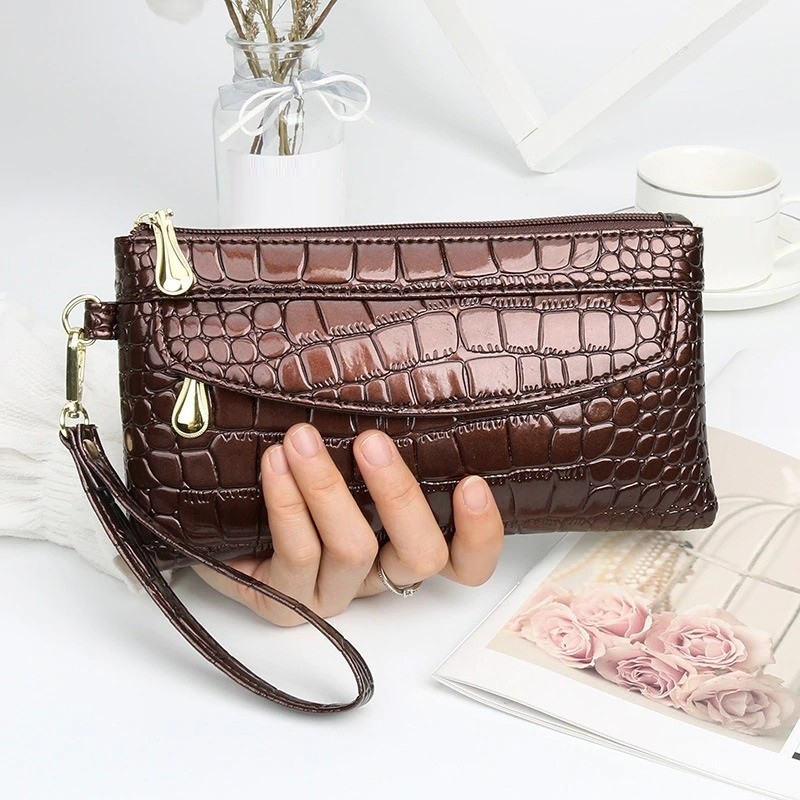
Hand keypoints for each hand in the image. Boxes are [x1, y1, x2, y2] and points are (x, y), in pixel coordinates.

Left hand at [195, 424, 503, 625]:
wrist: (218, 526)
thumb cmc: (293, 476)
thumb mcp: (339, 455)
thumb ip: (371, 435)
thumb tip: (387, 362)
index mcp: (402, 546)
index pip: (464, 561)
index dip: (480, 534)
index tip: (471, 483)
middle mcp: (376, 575)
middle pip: (420, 556)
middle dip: (399, 495)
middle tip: (372, 442)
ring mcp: (331, 593)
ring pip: (354, 550)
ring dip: (329, 489)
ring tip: (301, 439)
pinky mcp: (284, 602)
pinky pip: (297, 556)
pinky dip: (288, 504)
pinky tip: (274, 464)